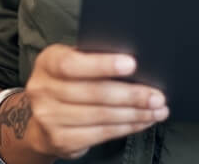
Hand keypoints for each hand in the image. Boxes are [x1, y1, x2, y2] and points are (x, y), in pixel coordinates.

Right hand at [20, 44, 168, 159]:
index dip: (103, 64)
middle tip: (157, 95)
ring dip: (135, 114)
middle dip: (131, 95)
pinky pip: (101, 134)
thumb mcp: (71, 62)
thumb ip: (92, 59)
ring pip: (102, 116)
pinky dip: (127, 127)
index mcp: (47, 62)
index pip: (73, 63)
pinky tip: (142, 121)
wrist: (41, 120)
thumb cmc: (66, 82)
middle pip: (94, 93)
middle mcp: (43, 90)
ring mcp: (50, 118)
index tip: (132, 64)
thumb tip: (133, 63)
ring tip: (156, 110)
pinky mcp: (61, 140)